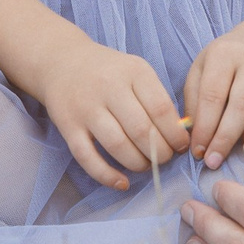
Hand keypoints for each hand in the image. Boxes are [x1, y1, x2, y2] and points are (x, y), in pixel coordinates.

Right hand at [28, 36, 189, 191]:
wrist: (62, 61)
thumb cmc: (108, 71)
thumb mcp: (137, 71)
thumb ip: (156, 99)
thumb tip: (179, 135)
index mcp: (133, 72)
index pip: (161, 109)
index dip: (175, 134)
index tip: (181, 146)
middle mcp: (109, 88)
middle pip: (141, 130)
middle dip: (160, 153)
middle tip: (164, 158)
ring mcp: (86, 108)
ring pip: (117, 146)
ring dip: (138, 164)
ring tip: (145, 165)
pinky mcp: (68, 126)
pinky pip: (88, 157)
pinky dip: (107, 176)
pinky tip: (122, 183)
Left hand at [181, 30, 243, 169]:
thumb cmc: (225, 63)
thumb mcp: (201, 70)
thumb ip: (194, 101)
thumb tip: (194, 137)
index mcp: (225, 54)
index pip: (212, 95)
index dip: (204, 127)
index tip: (197, 152)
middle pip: (241, 102)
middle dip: (225, 137)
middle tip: (213, 161)